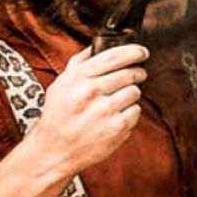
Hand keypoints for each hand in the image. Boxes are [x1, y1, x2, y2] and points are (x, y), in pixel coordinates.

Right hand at [29, 45, 148, 177]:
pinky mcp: (116, 127)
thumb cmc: (58, 116)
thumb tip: (96, 46)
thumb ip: (79, 64)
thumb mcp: (60, 85)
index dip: (133, 52)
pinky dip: (130, 113)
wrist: (55, 150)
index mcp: (77, 78)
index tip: (142, 52)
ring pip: (135, 91)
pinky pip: (136, 111)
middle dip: (136, 73)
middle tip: (136, 76)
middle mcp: (90, 92)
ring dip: (131, 95)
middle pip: (129, 73)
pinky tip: (116, 116)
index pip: (112, 57)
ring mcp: (104, 110)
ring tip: (118, 101)